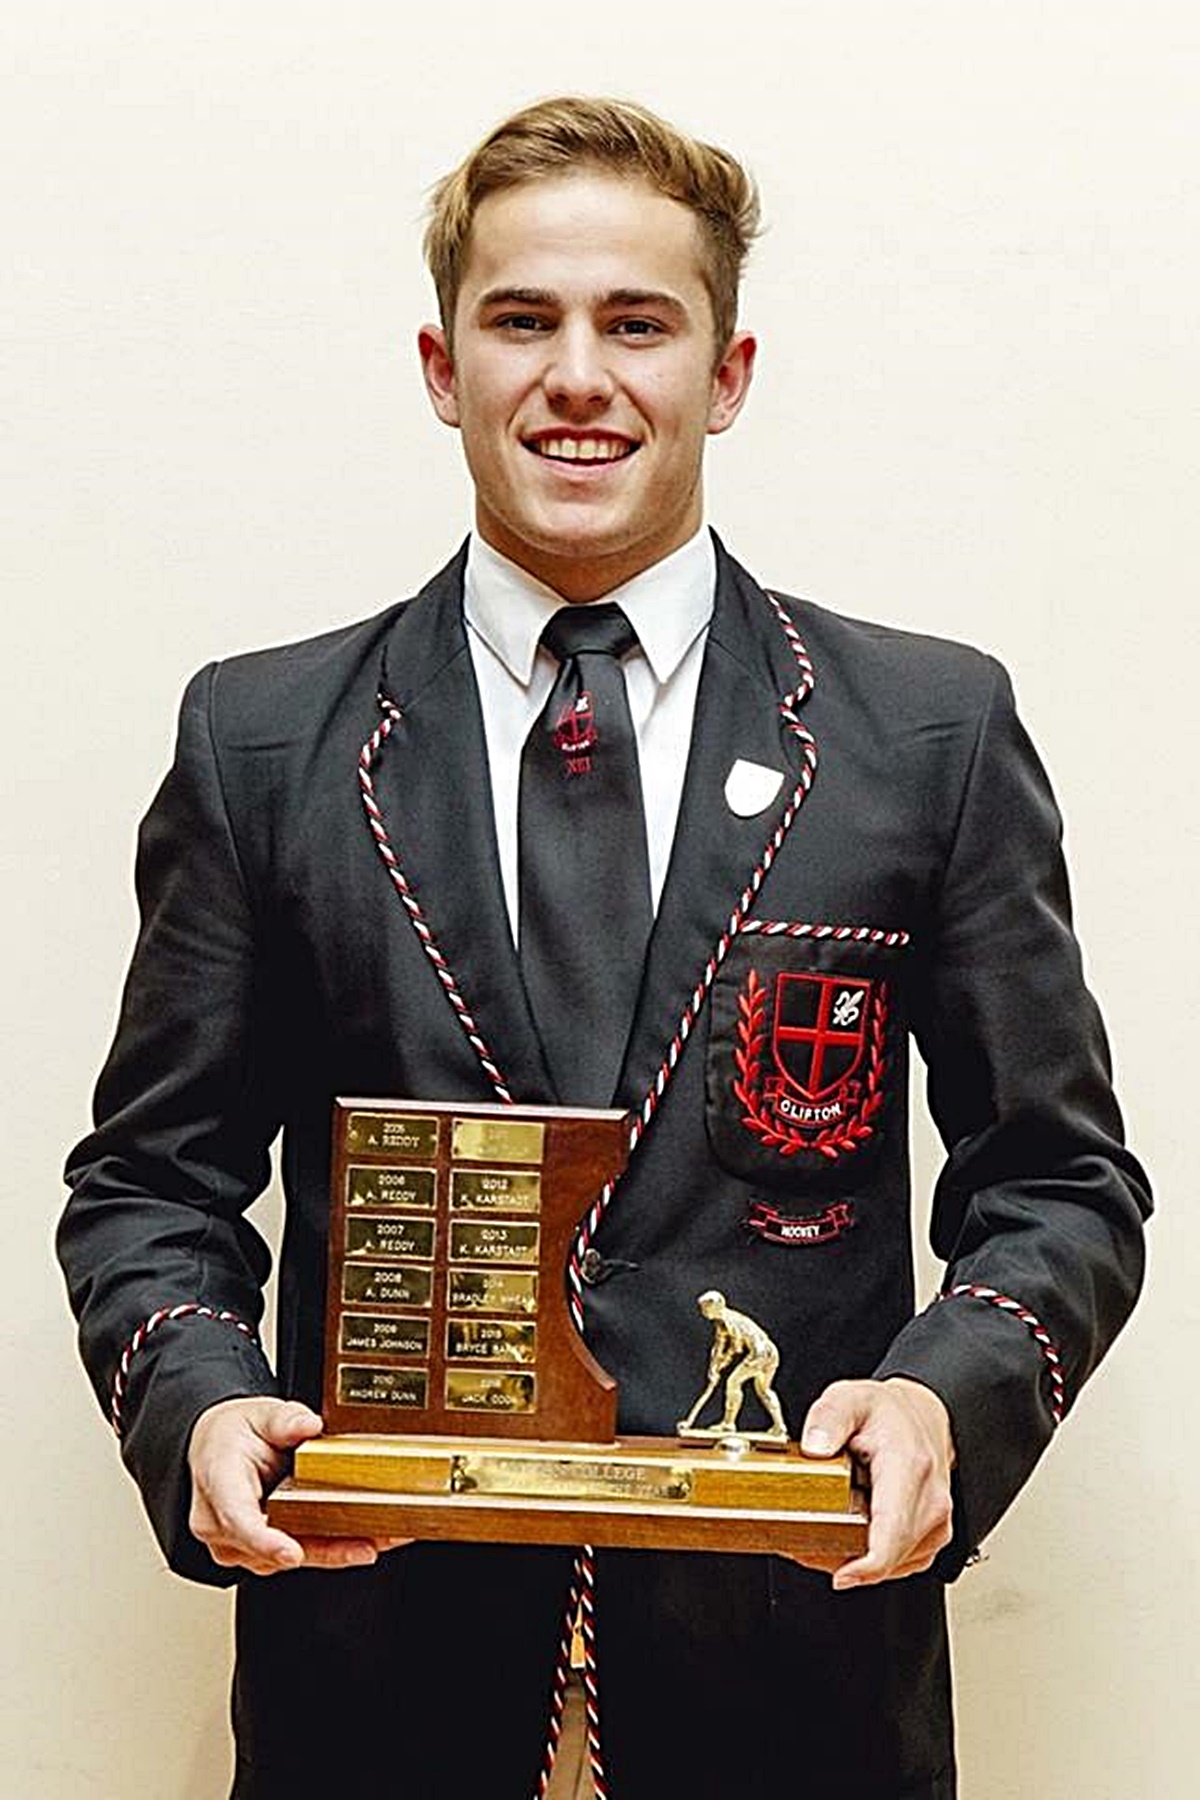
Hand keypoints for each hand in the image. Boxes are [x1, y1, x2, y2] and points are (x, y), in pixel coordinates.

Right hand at [187, 1396, 410, 1575]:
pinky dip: (333, 1550)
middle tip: (368, 1545)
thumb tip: (308, 1424)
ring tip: (381, 1539)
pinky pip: (300, 1554)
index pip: (237, 1519)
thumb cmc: (232, 1437)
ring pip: (290, 1559)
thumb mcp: (258, 1415)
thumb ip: (284, 1420)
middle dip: (325, 1550)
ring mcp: (241, 1544)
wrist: (217, 1449)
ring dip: (336, 1553)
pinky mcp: (262, 1553)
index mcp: (219, 1484)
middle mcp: (223, 1525)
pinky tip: (367, 1540)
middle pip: (273, 1550)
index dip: (265, 1542)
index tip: (291, 1553)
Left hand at [797, 1377, 954, 1589]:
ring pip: (894, 1566)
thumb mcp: (848, 1399)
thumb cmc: (887, 1414)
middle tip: (804, 1545)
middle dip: (844, 1560)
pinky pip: (899, 1564)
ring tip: (822, 1538)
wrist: (920, 1417)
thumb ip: (828, 1418)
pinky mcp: (932, 1537)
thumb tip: (814, 1447)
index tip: (841, 1575)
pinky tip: (846, 1543)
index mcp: (908, 1468)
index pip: (894, 1532)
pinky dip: (871, 1562)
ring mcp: (936, 1523)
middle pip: (889, 1556)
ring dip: (855, 1562)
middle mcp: (930, 1500)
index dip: (868, 1565)